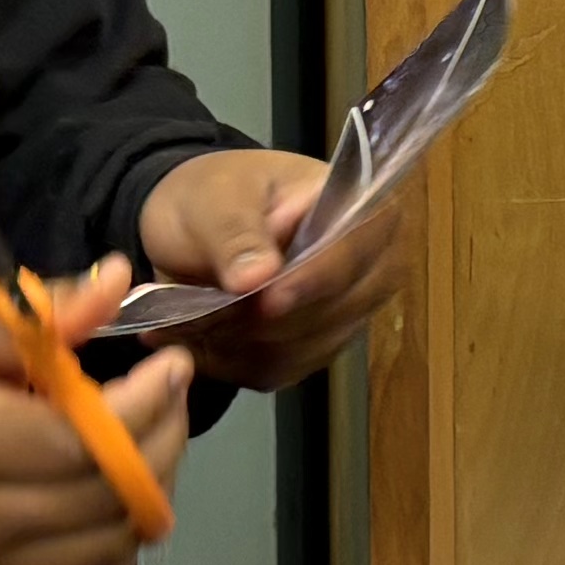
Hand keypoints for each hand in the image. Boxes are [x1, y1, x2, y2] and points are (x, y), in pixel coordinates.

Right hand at [0, 272, 190, 564]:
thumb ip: (39, 317)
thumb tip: (118, 279)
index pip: (86, 440)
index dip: (144, 406)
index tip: (169, 368)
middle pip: (110, 493)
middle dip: (162, 439)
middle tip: (171, 398)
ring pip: (112, 544)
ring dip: (152, 491)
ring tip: (150, 443)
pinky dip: (121, 550)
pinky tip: (118, 507)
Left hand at [135, 145, 407, 389]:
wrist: (196, 225)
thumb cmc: (216, 195)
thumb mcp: (215, 199)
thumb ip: (236, 233)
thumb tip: (256, 277)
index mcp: (359, 203)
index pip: (357, 247)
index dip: (316, 278)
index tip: (268, 300)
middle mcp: (369, 262)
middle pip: (340, 308)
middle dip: (272, 318)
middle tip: (209, 309)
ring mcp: (347, 310)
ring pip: (309, 347)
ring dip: (249, 341)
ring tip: (195, 319)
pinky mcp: (317, 346)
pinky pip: (285, 369)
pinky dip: (239, 362)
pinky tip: (204, 339)